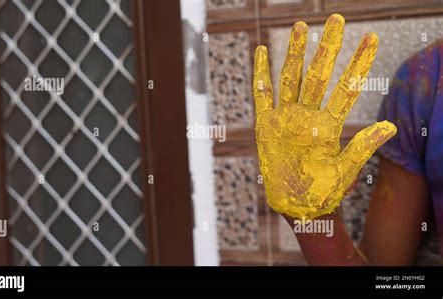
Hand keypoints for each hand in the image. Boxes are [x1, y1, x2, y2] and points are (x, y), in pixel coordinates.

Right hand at [254, 14, 396, 219]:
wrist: (298, 206)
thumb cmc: (323, 192)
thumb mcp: (345, 172)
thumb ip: (362, 148)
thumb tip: (390, 126)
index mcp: (328, 126)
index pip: (346, 89)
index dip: (358, 64)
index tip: (371, 38)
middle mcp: (307, 117)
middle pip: (318, 76)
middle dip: (328, 48)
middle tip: (337, 19)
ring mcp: (286, 119)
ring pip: (291, 79)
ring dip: (296, 53)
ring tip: (302, 27)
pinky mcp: (266, 126)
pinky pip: (262, 95)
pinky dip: (261, 74)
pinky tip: (262, 52)